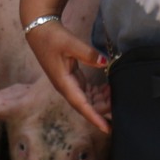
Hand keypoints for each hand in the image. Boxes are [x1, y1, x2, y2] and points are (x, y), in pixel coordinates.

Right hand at [24, 20, 109, 134]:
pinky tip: (108, 87)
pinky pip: (87, 91)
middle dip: (103, 108)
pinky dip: (98, 91)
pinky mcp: (71, 77)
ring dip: (101, 99)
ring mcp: (69, 83)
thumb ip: (88, 54)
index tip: (107, 128)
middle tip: (120, 105)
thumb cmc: (52, 38)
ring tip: (116, 93)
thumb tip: (105, 63)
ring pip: (88, 99)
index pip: (81, 105)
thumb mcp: (70, 43)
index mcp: (64, 83)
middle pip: (87, 105)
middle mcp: (66, 87)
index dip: (94, 117)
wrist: (39, 30)